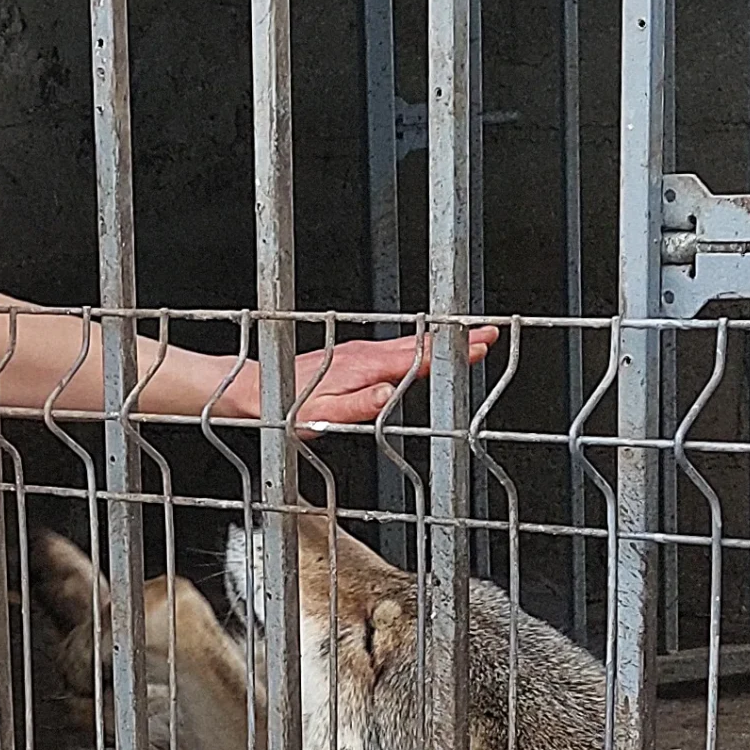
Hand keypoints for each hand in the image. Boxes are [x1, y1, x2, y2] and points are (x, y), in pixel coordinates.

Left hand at [223, 325, 498, 426]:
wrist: (260, 388)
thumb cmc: (288, 407)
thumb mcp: (322, 416)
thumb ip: (358, 406)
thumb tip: (388, 396)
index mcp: (364, 368)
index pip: (418, 358)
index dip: (452, 351)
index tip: (479, 344)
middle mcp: (364, 354)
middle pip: (420, 344)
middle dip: (457, 338)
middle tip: (489, 333)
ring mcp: (359, 352)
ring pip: (409, 344)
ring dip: (441, 340)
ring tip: (469, 337)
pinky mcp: (353, 355)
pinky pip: (395, 348)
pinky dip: (418, 346)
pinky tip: (426, 349)